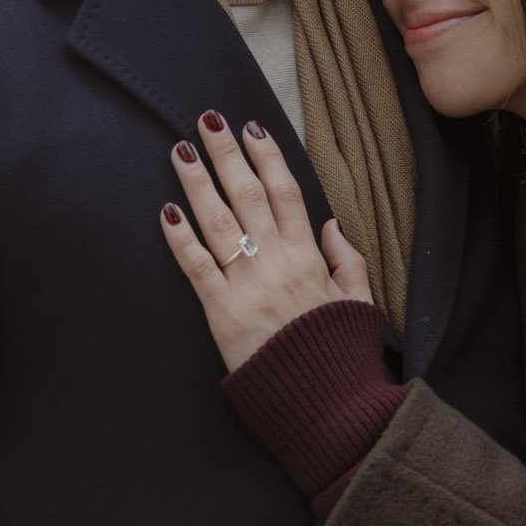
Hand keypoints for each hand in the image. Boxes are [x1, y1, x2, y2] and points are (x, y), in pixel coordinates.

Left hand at [160, 113, 371, 372]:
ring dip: (198, 182)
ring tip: (181, 150)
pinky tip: (166, 212)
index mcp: (310, 257)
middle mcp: (278, 262)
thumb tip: (333, 224)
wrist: (327, 405)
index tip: (252, 128)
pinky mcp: (222, 313)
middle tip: (207, 119)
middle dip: (227, 153)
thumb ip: (347, 260)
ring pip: (219, 221)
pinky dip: (180, 238)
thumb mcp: (359, 303)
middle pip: (248, 195)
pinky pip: (196, 267)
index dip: (268, 157)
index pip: (287, 193)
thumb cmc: (341, 356)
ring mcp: (248, 285)